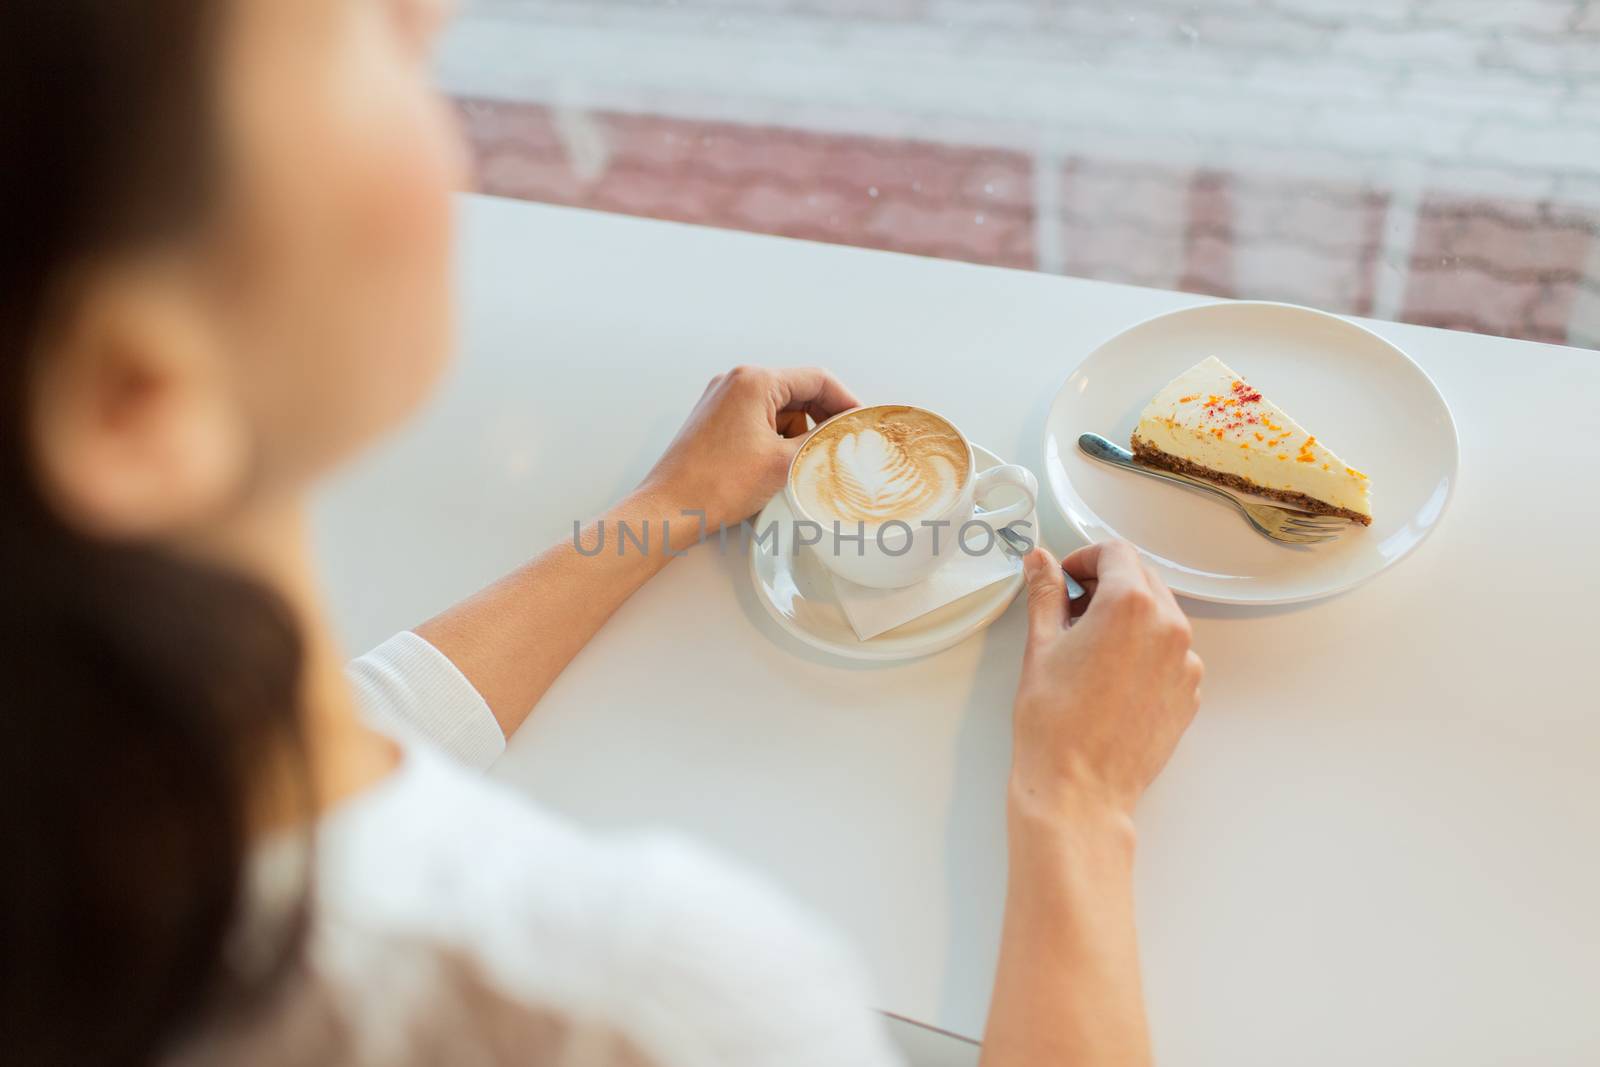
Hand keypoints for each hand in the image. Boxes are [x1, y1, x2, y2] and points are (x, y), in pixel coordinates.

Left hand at [641, 365, 858, 540]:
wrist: (669, 510)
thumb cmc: (717, 485)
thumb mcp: (784, 462)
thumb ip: (822, 439)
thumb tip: (847, 430)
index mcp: (754, 381)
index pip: (816, 379)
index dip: (845, 401)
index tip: (861, 424)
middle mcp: (736, 382)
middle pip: (798, 393)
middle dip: (819, 421)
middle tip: (837, 449)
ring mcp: (722, 401)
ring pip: (779, 411)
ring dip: (795, 436)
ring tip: (796, 467)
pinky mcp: (716, 421)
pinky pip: (759, 422)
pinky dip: (775, 441)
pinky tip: (776, 469)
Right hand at [1010, 541, 1202, 821]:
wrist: (1080, 789)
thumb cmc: (1055, 723)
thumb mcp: (1042, 646)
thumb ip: (1046, 593)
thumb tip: (1041, 562)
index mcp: (1131, 605)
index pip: (1115, 552)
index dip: (1084, 558)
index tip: (1066, 578)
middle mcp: (1169, 627)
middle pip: (1142, 579)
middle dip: (1106, 585)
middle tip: (1071, 611)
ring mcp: (1185, 663)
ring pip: (1160, 616)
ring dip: (1128, 617)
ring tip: (1090, 648)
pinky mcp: (1189, 693)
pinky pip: (1170, 653)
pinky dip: (1144, 651)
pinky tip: (1111, 677)